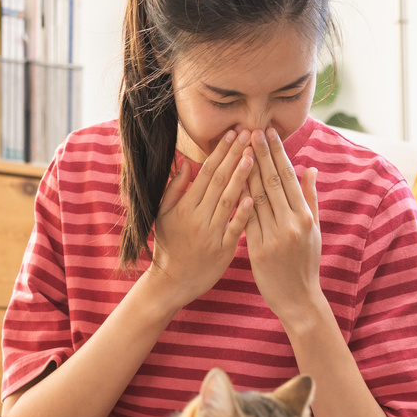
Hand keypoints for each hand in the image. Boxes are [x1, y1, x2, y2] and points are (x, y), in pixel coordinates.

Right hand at [148, 129, 254, 307]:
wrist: (171, 283)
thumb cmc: (169, 246)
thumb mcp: (162, 216)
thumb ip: (174, 189)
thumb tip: (186, 162)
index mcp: (184, 207)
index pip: (206, 173)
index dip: (220, 152)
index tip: (233, 133)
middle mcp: (197, 217)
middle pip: (219, 181)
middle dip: (235, 155)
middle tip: (250, 134)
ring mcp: (210, 234)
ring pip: (228, 200)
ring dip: (241, 177)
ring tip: (254, 156)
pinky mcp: (222, 251)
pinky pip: (234, 229)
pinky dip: (242, 213)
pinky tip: (252, 197)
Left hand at [245, 128, 322, 326]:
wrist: (299, 299)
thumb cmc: (306, 262)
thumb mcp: (315, 230)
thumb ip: (310, 198)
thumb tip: (310, 169)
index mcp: (306, 217)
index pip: (289, 178)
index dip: (278, 154)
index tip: (269, 133)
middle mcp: (291, 224)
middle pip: (272, 182)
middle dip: (260, 154)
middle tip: (251, 131)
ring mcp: (274, 236)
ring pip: (257, 197)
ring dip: (246, 170)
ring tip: (239, 148)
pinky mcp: (258, 249)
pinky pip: (245, 219)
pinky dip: (238, 199)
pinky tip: (229, 181)